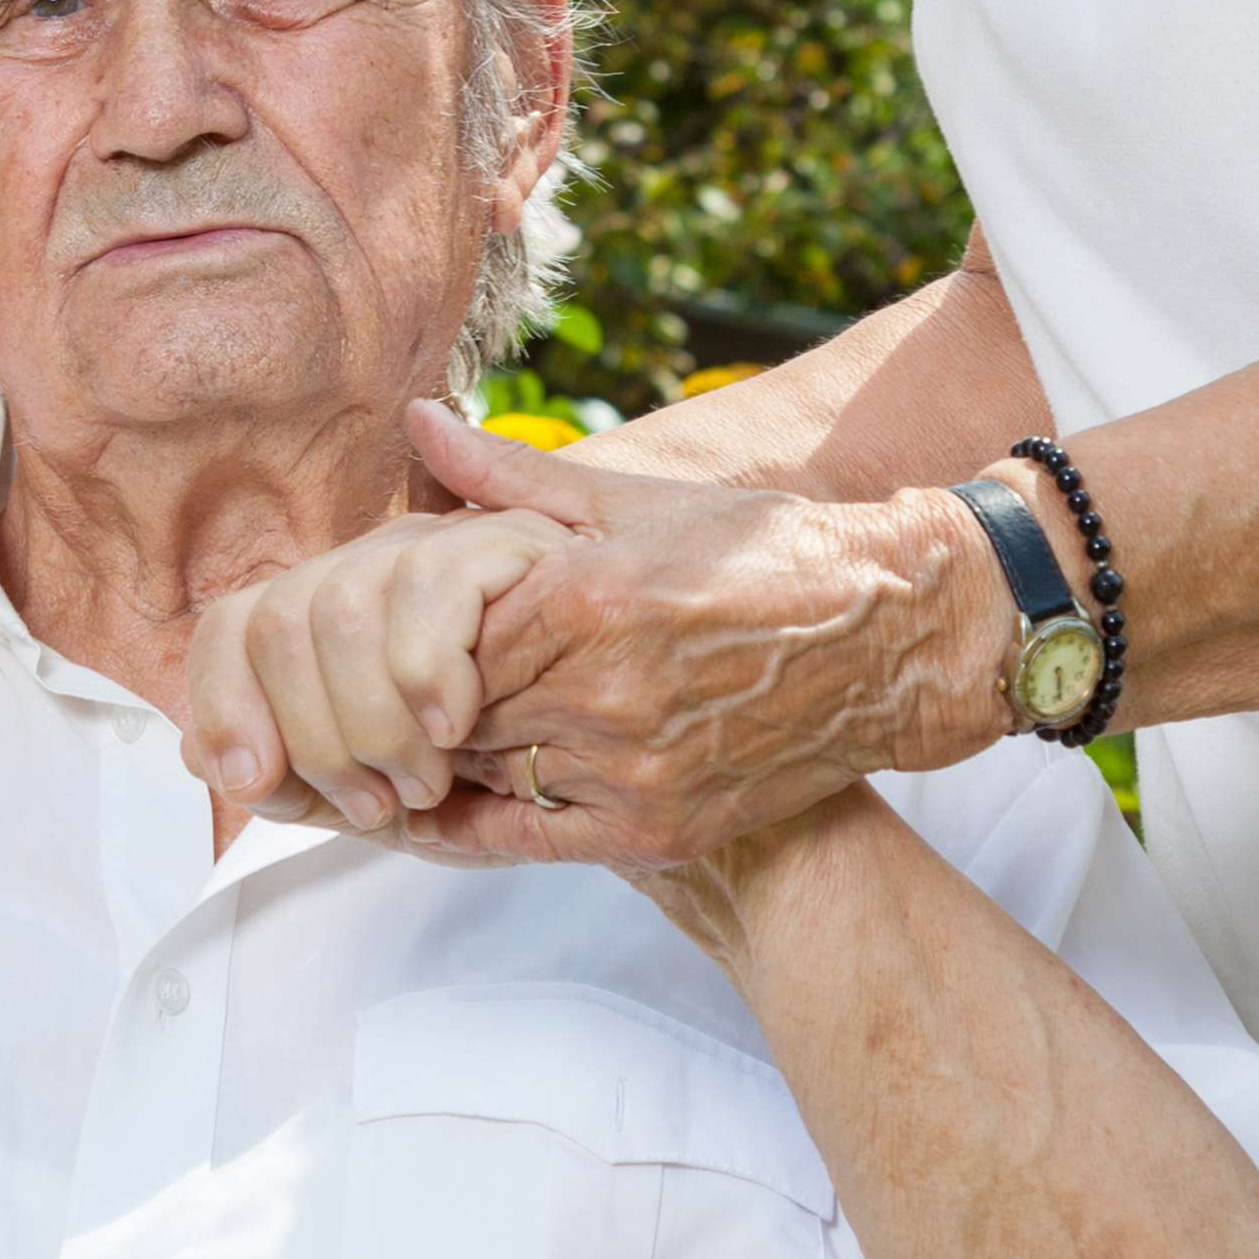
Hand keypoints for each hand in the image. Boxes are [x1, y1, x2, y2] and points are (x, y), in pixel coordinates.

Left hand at [186, 404, 995, 868]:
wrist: (890, 637)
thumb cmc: (763, 551)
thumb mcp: (631, 500)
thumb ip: (509, 478)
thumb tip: (416, 424)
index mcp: (588, 598)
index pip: (438, 634)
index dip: (403, 639)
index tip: (381, 633)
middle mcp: (604, 691)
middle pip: (449, 710)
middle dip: (410, 700)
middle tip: (369, 692)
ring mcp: (633, 769)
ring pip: (484, 772)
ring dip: (446, 755)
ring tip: (412, 733)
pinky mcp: (660, 826)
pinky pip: (532, 834)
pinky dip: (483, 815)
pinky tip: (454, 795)